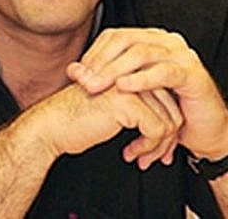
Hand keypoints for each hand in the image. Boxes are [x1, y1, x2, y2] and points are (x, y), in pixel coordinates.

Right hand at [37, 78, 180, 169]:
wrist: (52, 125)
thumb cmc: (77, 119)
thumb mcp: (117, 108)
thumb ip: (142, 106)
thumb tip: (175, 126)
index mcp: (130, 71)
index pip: (168, 96)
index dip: (168, 125)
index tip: (162, 145)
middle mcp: (132, 74)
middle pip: (173, 108)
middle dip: (168, 139)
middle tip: (157, 157)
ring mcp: (130, 85)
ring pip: (169, 120)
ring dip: (157, 146)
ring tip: (141, 156)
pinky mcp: (127, 101)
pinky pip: (156, 129)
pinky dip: (147, 147)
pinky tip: (131, 152)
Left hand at [67, 28, 227, 159]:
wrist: (204, 129)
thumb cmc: (165, 107)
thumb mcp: (131, 88)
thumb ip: (105, 77)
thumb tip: (71, 70)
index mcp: (150, 39)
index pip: (115, 36)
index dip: (93, 53)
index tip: (77, 73)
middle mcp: (165, 41)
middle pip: (125, 41)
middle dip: (100, 61)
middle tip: (83, 81)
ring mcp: (181, 54)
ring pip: (142, 53)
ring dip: (115, 70)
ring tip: (97, 85)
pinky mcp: (194, 74)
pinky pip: (165, 72)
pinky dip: (142, 79)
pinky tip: (124, 87)